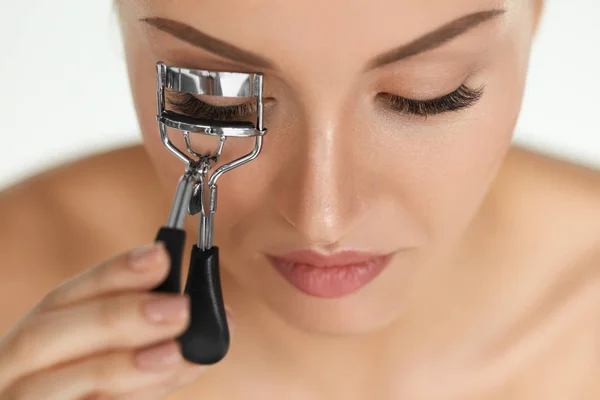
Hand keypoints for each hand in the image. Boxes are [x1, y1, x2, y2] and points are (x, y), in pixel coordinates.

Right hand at [0, 242, 230, 398]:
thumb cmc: (99, 386)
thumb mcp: (125, 355)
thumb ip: (160, 334)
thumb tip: (221, 319)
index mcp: (41, 334)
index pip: (66, 295)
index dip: (114, 274)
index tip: (160, 256)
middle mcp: (15, 366)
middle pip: (45, 334)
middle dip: (117, 316)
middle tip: (179, 308)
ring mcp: (20, 399)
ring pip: (50, 385)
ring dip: (121, 366)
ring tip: (174, 354)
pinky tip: (156, 387)